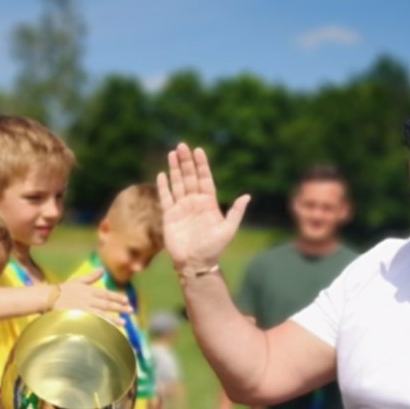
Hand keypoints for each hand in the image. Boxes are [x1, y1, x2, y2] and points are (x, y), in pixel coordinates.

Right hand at [54, 271, 131, 321]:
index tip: (127, 300)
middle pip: (107, 304)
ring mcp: (83, 309)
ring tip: (124, 323)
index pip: (106, 294)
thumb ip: (91, 277)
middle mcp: (88, 299)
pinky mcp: (78, 316)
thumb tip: (102, 269)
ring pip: (101, 314)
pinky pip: (92, 322)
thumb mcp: (78, 281)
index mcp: (89, 290)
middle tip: (131, 311)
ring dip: (113, 319)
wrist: (48, 298)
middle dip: (120, 308)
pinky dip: (101, 325)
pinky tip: (109, 329)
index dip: (117, 297)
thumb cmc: (63, 290)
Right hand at [156, 143, 249, 274]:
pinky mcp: (169, 216)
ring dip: (175, 168)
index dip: (202, 165)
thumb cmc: (214, 248)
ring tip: (172, 153)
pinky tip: (162, 174)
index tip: (199, 150)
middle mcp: (194, 202)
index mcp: (208, 203)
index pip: (204, 179)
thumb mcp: (228, 229)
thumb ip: (236, 212)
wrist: (195, 262)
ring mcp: (181, 208)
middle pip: (189, 177)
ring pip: (177, 183)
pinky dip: (164, 186)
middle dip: (186, 162)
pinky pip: (166, 197)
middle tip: (182, 145)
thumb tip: (247, 196)